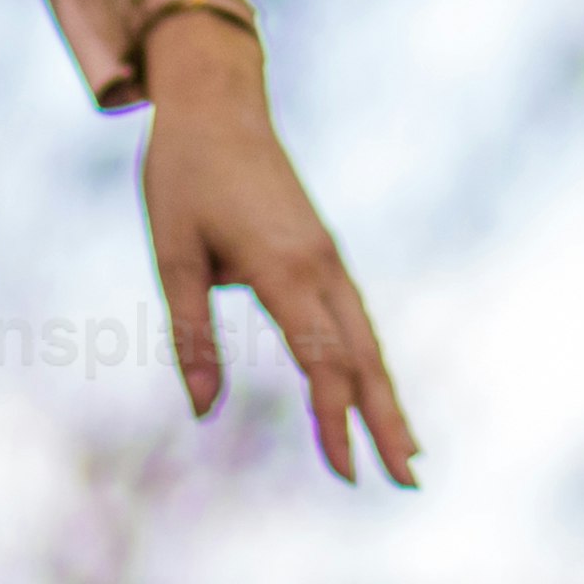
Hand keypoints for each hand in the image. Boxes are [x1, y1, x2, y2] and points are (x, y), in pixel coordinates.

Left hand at [134, 12, 417, 485]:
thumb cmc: (184, 175)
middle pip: (364, 358)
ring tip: (409, 451)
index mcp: (284, 268)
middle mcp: (319, 265)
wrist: (216, 101)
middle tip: (410, 483)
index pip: (321, 362)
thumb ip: (191, 335)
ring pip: (367, 339)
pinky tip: (372, 388)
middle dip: (386, 422)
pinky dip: (371, 361)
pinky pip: (355, 317)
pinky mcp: (321, 250)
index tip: (346, 476)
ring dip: (387, 396)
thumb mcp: (173, 255)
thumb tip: (203, 412)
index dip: (334, 421)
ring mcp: (327, 256)